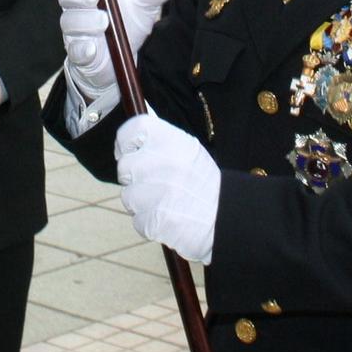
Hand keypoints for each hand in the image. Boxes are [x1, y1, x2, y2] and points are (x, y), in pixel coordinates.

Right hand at [56, 0, 185, 106]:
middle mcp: (79, 9)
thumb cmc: (127, 26)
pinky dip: (83, 48)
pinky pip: (75, 50)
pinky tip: (92, 48)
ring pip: (70, 22)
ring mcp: (76, 33)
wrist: (122, 62)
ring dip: (85, 21)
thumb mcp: (143, 7)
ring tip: (104, 22)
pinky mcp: (79, 55)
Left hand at [114, 113, 218, 263]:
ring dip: (141, 202)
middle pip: (124, 167)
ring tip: (164, 202)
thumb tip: (133, 136)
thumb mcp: (190, 151)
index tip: (130, 152)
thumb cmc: (205, 185)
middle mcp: (164, 163)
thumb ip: (161, 142)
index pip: (132, 129)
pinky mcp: (155, 220)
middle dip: (134, 178)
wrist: (227, 219)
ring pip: (128, 196)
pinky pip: (137, 219)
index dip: (126, 143)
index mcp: (173, 141)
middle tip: (155, 184)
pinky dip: (149, 222)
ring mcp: (158, 193)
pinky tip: (168, 217)